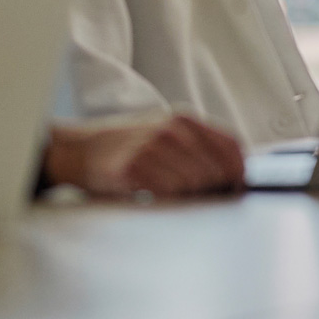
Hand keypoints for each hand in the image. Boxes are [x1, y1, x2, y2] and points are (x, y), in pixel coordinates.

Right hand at [44, 114, 244, 198]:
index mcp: (185, 120)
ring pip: (194, 184)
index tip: (238, 187)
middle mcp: (172, 130)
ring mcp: (152, 147)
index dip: (239, 171)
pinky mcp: (133, 168)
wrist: (78, 150)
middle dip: (212, 188)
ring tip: (167, 192)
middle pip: (216, 170)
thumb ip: (198, 147)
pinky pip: (167, 192)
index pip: (231, 146)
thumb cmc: (126, 147)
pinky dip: (165, 199)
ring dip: (186, 196)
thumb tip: (234, 175)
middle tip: (199, 197)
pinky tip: (152, 193)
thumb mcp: (166, 134)